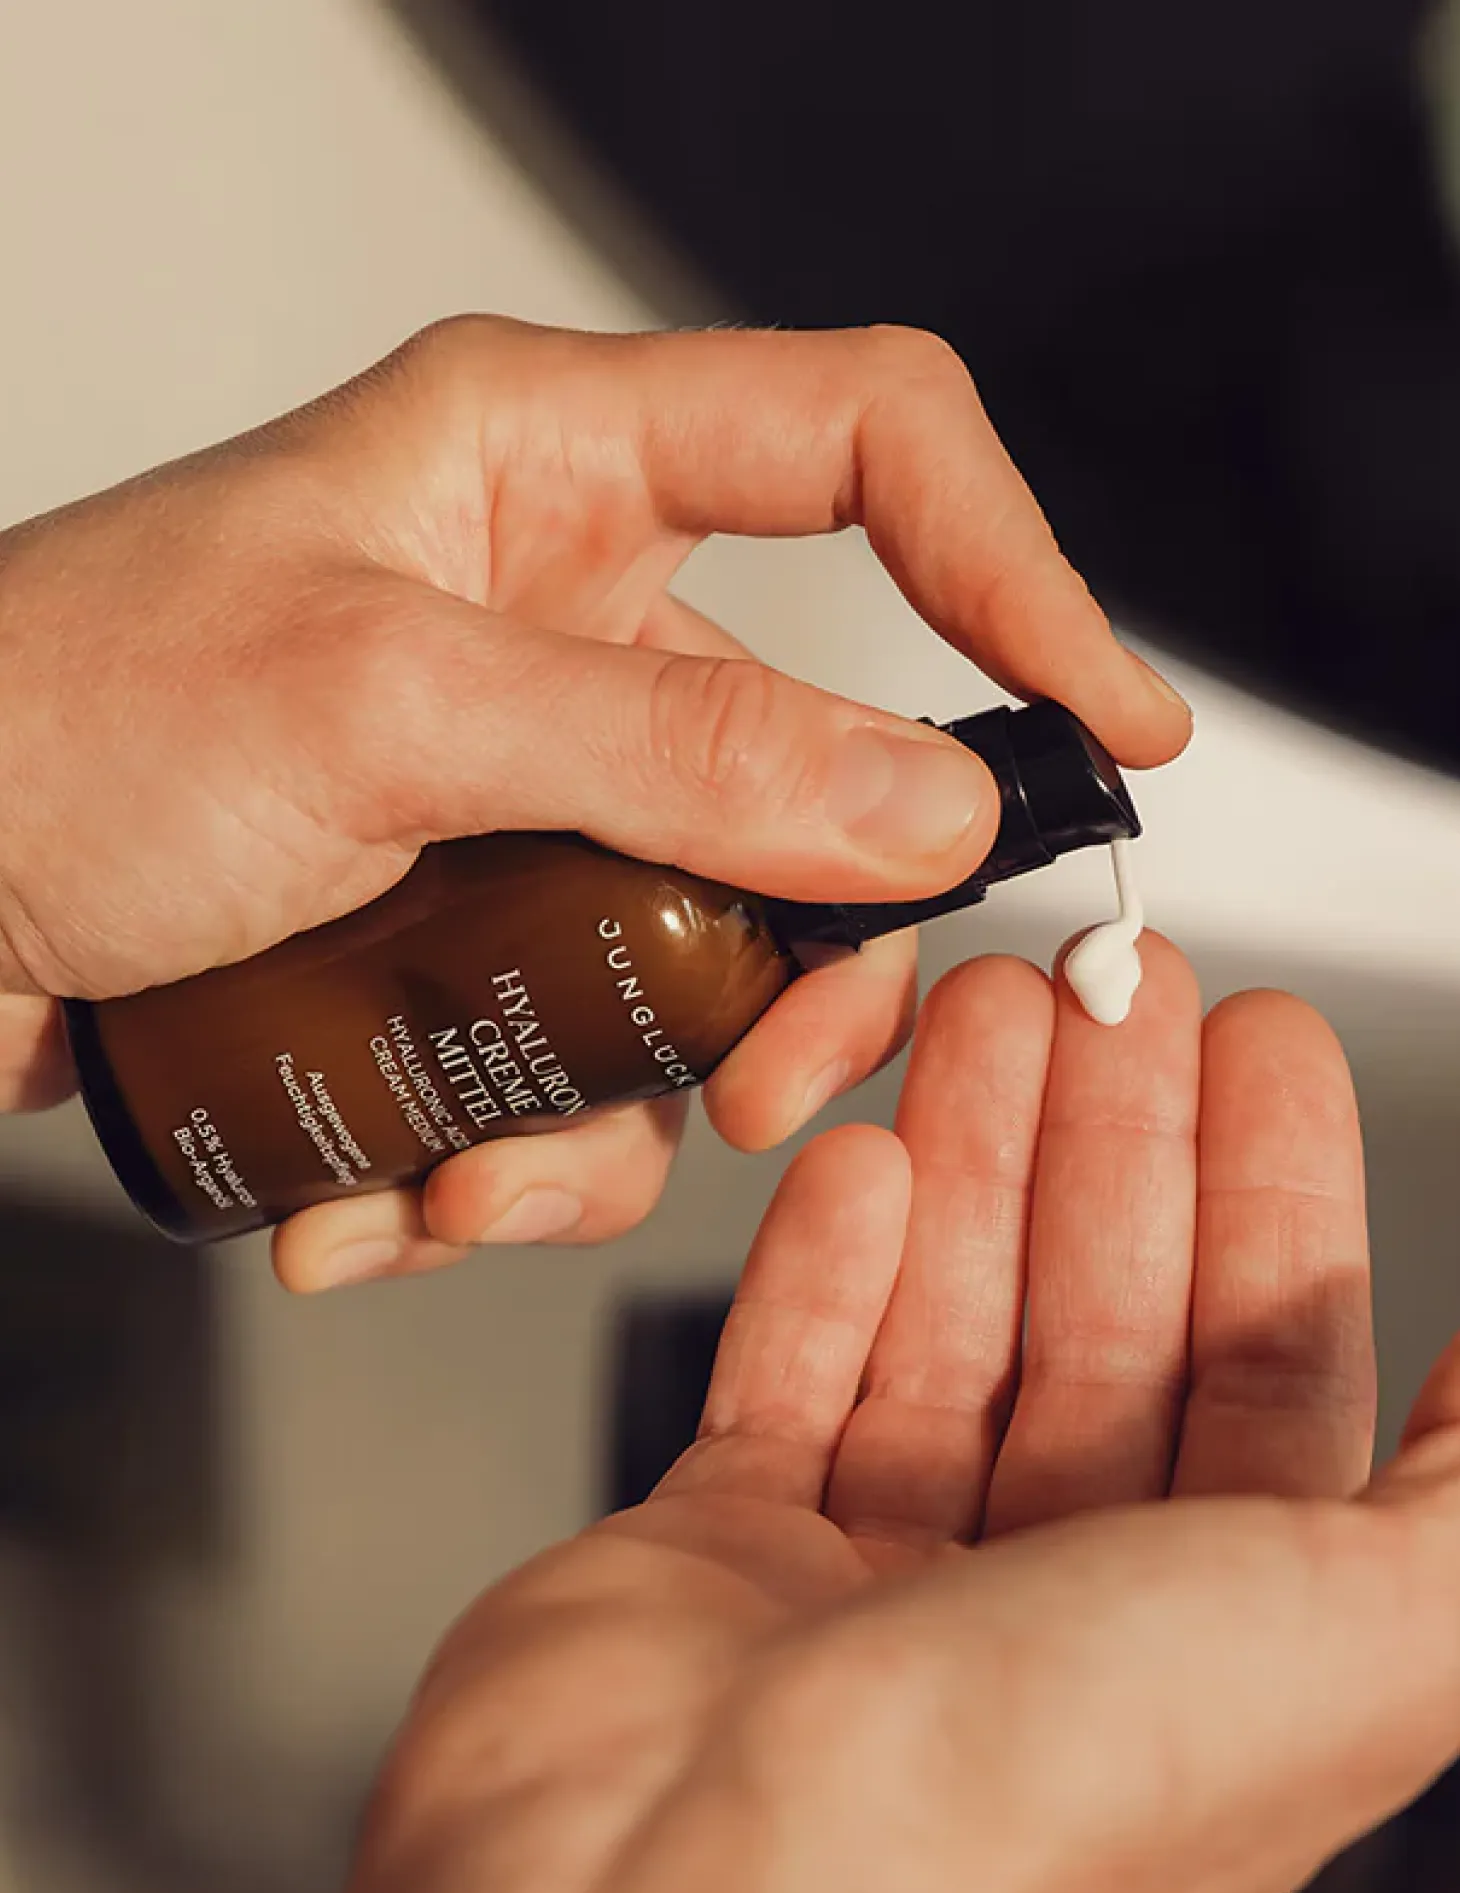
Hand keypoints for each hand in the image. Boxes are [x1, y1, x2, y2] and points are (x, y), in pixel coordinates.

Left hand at [0, 316, 1185, 1286]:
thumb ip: (668, 750)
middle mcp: (550, 628)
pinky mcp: (455, 932)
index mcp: (543, 472)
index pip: (864, 445)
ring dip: (613, 1116)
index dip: (1016, 567)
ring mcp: (510, 796)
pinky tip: (386, 1200)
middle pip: (811, 781)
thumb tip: (916, 802)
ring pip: (697, 963)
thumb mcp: (379, 712)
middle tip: (762, 1089)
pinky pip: (571, 1055)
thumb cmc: (46, 721)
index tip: (1105, 729)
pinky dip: (502, 1158)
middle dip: (799, 974)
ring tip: (478, 1180)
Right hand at [134, 935, 1457, 1892]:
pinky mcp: (720, 1566)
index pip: (1279, 1371)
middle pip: (1109, 1326)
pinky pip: (791, 1379)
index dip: (1278, 1195)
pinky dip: (829, 1269)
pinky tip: (855, 1162)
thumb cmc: (1027, 1800)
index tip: (1258, 1043)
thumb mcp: (1371, 1635)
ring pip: (950, 1331)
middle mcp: (1061, 1623)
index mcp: (1231, 1647)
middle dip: (1117, 1144)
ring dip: (975, 1165)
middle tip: (1110, 982)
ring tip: (980, 1010)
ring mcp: (878, 1594)